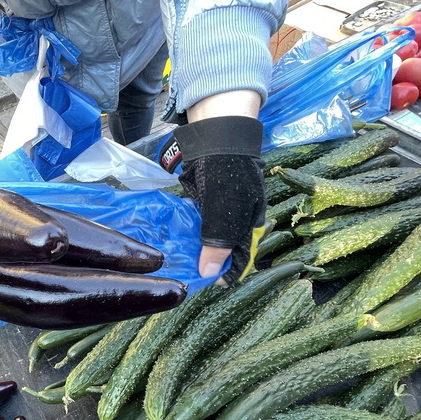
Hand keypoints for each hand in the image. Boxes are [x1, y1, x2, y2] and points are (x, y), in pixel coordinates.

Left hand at [171, 115, 267, 284]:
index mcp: (249, 224)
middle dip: (204, 262)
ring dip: (191, 247)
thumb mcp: (225, 214)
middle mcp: (236, 219)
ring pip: (205, 236)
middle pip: (221, 249)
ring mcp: (219, 209)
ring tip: (174, 260)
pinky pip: (194, 221)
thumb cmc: (228, 175)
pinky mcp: (203, 199)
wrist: (216, 137)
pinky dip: (185, 230)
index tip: (202, 282)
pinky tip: (171, 238)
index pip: (239, 259)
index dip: (223, 272)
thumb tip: (208, 274)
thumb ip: (217, 244)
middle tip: (183, 272)